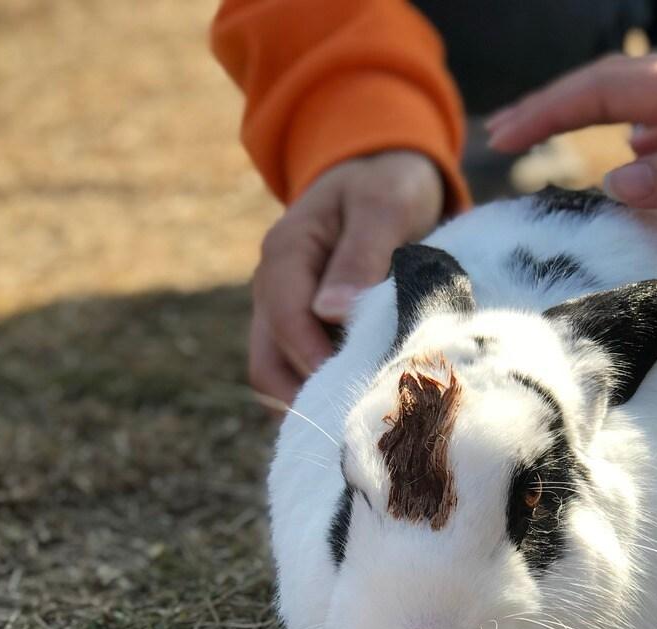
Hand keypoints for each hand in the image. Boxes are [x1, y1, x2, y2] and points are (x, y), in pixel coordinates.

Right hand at [249, 150, 444, 404]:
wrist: (385, 174)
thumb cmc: (389, 185)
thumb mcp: (384, 206)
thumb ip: (359, 256)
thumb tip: (330, 313)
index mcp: (286, 253)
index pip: (285, 321)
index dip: (316, 361)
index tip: (358, 389)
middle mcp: (273, 288)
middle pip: (268, 363)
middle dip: (308, 398)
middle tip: (358, 424)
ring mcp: (282, 312)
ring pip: (277, 377)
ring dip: (312, 405)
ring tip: (357, 427)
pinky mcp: (303, 331)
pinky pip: (297, 376)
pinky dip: (321, 398)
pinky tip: (358, 412)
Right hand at [486, 42, 656, 207]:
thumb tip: (615, 181)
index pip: (602, 90)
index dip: (547, 109)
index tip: (500, 133)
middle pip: (609, 89)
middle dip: (551, 108)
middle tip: (500, 132)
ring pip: (638, 107)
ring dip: (587, 122)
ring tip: (546, 144)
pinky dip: (638, 142)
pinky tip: (634, 163)